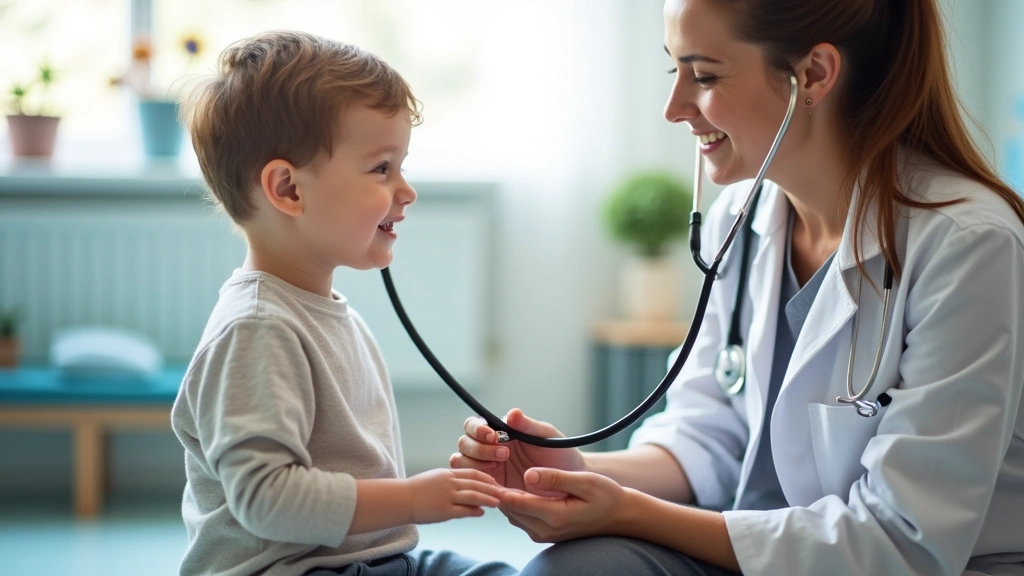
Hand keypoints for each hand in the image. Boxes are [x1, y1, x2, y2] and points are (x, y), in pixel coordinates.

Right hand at [404, 468, 502, 524]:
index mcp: (448, 474)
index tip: (496, 482)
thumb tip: (466, 487)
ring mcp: (447, 497)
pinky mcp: (443, 510)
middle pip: (476, 484)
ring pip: (473, 496)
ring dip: (487, 499)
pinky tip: (481, 513)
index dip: (487, 478)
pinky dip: (474, 511)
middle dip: (492, 488)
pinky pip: (463, 511)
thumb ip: (451, 481)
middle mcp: (449, 483)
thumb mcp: (435, 478)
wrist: (401, 498)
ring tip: (498, 502)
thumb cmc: (417, 489)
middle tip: (503, 492)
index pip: (473, 473)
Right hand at [450, 408, 585, 490]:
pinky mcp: (492, 488)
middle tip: (503, 455)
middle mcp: (489, 449)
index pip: (474, 426)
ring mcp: (489, 469)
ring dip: (474, 464)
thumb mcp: (546, 436)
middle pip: (464, 444)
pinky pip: (474, 485)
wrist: (570, 482)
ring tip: (497, 469)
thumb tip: (512, 413)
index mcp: (500, 432)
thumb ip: (528, 425)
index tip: (492, 435)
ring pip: (462, 463)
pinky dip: (478, 483)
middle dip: (478, 448)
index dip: (477, 429)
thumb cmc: (560, 453)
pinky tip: (497, 485)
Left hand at [499, 467, 631, 542]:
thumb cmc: (606, 495)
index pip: (515, 502)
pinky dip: (513, 501)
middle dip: (496, 488)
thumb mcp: (585, 482)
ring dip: (503, 495)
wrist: (619, 516)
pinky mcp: (542, 532)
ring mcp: (542, 533)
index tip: (487, 466)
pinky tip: (512, 483)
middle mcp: (545, 530)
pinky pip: (519, 516)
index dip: (498, 485)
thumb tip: (528, 474)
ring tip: (496, 470)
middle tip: (486, 463)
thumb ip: (556, 478)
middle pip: (508, 508)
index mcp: (555, 516)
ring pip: (511, 513)